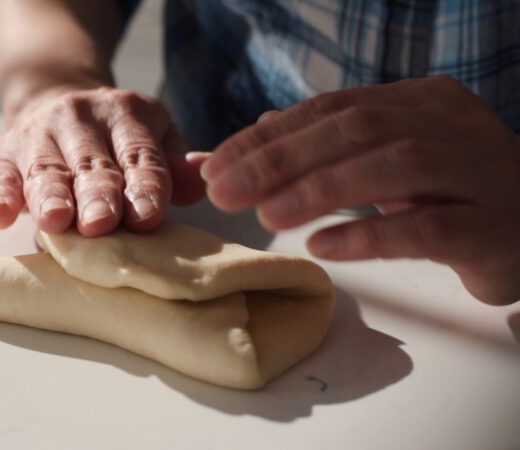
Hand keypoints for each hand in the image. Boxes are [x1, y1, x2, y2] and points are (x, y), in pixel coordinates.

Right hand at [0, 87, 206, 236]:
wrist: (53, 104)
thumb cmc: (115, 143)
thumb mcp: (153, 140)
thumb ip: (174, 165)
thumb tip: (202, 178)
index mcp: (126, 113)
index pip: (139, 155)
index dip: (144, 187)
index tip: (147, 216)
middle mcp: (79, 116)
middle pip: (92, 164)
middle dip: (97, 195)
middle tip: (100, 224)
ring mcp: (37, 133)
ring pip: (46, 170)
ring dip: (50, 197)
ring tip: (55, 222)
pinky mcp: (2, 154)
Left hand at [201, 76, 519, 304]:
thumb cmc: (454, 195)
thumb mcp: (389, 161)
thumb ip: (328, 147)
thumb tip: (252, 134)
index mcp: (422, 102)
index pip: (332, 110)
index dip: (269, 136)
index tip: (216, 164)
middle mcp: (451, 127)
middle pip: (354, 130)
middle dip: (280, 159)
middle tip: (224, 189)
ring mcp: (478, 174)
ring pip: (391, 168)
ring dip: (318, 191)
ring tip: (265, 216)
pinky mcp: (490, 228)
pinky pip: (426, 227)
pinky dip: (369, 235)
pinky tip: (322, 245)